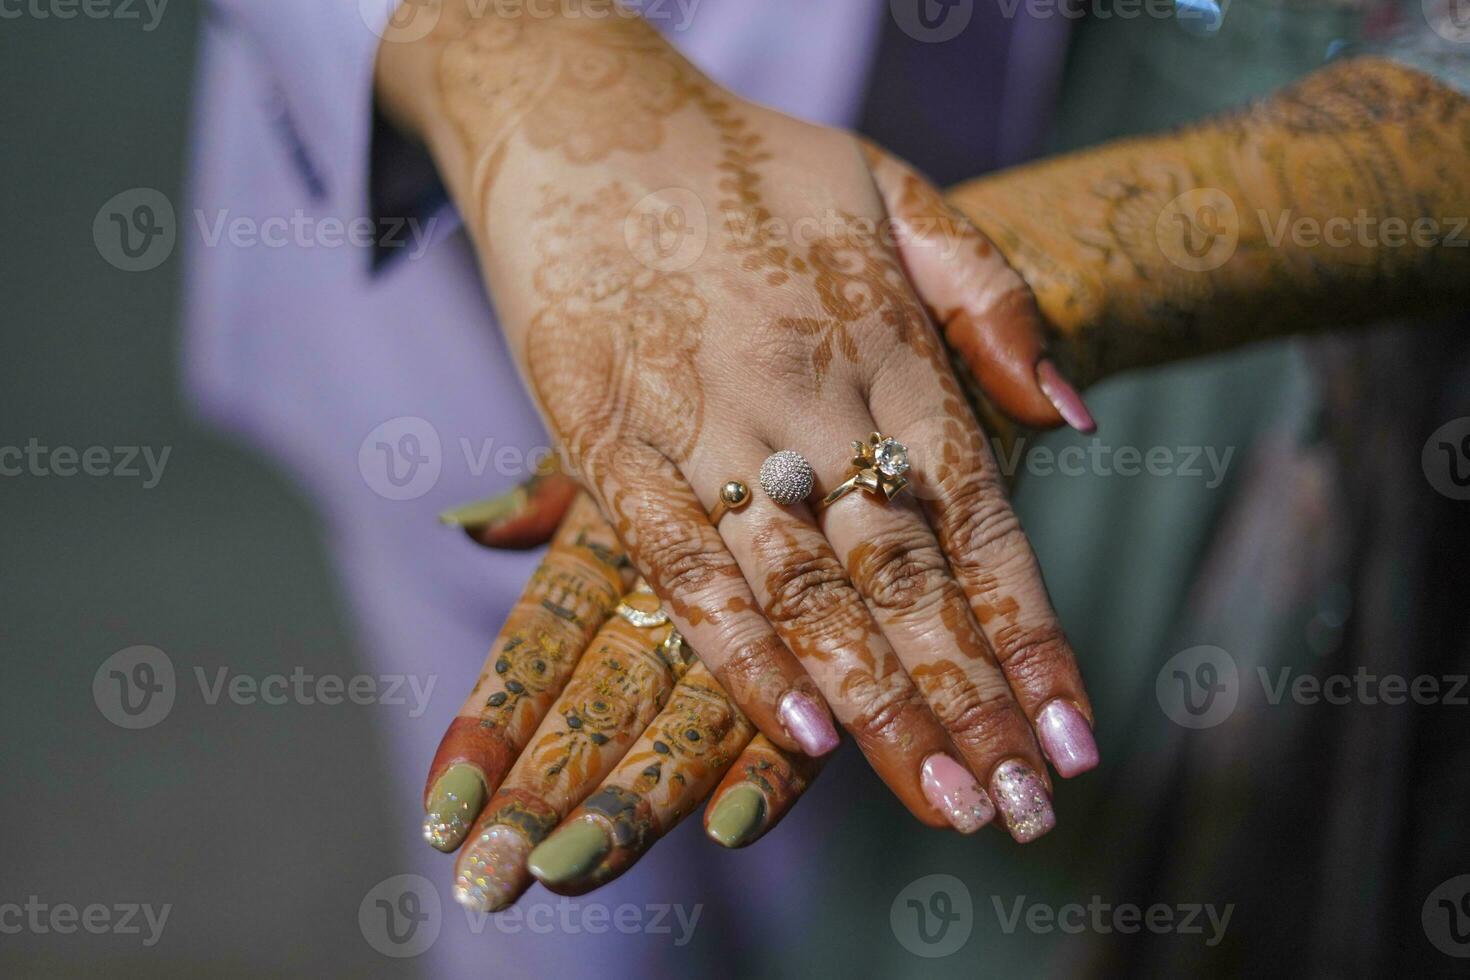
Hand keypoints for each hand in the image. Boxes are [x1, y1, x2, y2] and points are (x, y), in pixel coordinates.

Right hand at [380, 1, 1098, 840]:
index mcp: (888, 350)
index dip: (1030, 637)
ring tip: (941, 802)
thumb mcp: (897, 190)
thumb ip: (991, 299)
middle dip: (968, 703)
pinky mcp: (606, 436)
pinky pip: (680, 561)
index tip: (1072, 741)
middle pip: (905, 579)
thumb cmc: (747, 158)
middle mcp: (809, 398)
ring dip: (877, 703)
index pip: (980, 522)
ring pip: (806, 589)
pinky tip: (796, 728)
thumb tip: (1073, 416)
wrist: (584, 110)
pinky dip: (738, 647)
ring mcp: (704, 421)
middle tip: (1019, 815)